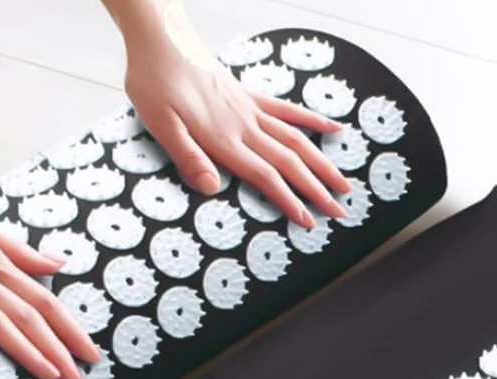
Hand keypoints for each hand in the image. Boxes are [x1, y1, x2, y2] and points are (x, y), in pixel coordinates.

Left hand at [122, 13, 351, 227]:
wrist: (160, 38)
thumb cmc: (153, 83)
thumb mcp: (160, 125)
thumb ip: (188, 157)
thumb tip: (211, 188)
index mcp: (223, 138)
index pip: (265, 176)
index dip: (289, 201)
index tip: (309, 221)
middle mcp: (243, 125)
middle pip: (289, 161)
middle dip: (316, 189)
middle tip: (339, 210)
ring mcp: (249, 108)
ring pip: (295, 139)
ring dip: (321, 162)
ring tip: (343, 182)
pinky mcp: (247, 95)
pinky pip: (286, 110)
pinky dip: (311, 120)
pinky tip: (332, 128)